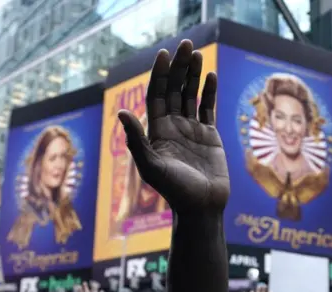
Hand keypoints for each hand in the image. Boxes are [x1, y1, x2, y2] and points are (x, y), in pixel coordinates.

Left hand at [118, 40, 228, 215]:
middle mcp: (173, 126)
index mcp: (156, 131)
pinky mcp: (209, 136)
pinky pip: (208, 108)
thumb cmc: (175, 191)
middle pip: (174, 90)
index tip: (165, 54)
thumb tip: (121, 113)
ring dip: (194, 74)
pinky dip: (209, 92)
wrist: (202, 207)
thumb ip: (136, 141)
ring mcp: (191, 130)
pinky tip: (211, 76)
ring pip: (191, 95)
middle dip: (179, 67)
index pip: (156, 95)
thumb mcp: (152, 167)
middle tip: (186, 44)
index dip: (159, 74)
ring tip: (198, 53)